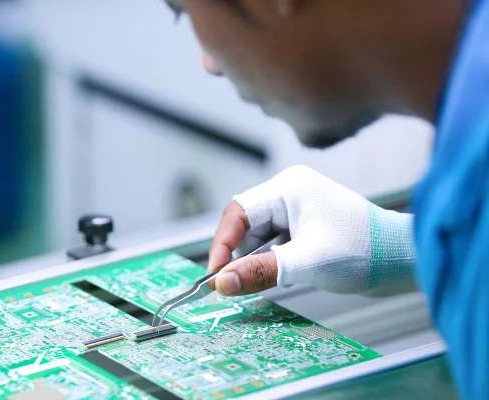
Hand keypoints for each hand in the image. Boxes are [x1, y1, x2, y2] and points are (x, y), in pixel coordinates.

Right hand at [207, 165, 416, 296]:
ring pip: (257, 237)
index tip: (215, 274)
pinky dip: (267, 263)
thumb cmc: (364, 251)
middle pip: (245, 225)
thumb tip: (222, 283)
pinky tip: (267, 278)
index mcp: (288, 188)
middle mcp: (289, 194)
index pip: (239, 212)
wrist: (405, 260)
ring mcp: (297, 212)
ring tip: (248, 285)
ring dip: (251, 261)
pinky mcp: (304, 229)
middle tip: (227, 286)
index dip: (222, 243)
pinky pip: (273, 245)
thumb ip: (261, 271)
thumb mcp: (307, 262)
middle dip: (237, 255)